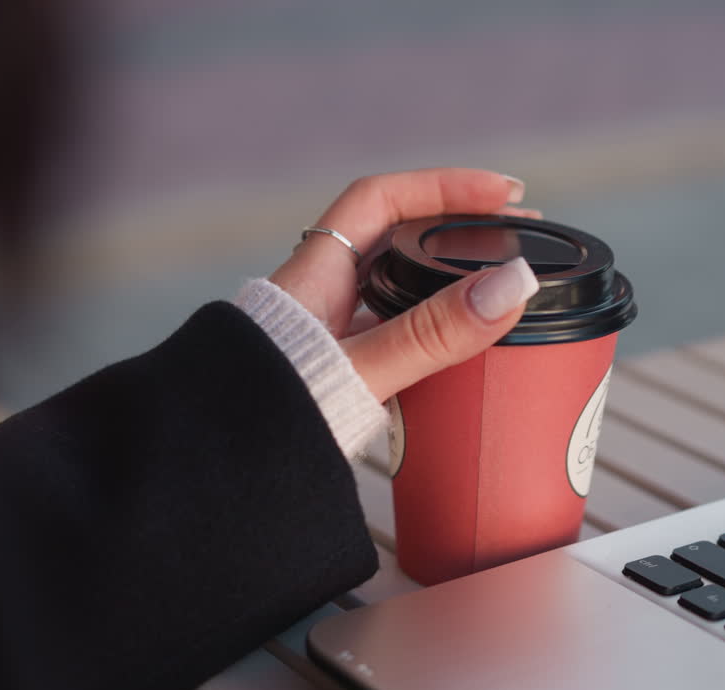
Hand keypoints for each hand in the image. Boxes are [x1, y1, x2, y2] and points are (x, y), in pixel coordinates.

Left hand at [269, 168, 541, 402]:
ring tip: (496, 285)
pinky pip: (387, 328)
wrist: (211, 468)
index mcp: (316, 273)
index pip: (384, 198)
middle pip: (393, 235)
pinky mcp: (329, 368)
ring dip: (441, 276)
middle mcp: (317, 293)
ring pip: (390, 283)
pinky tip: (454, 347)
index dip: (444, 186)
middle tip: (512, 235)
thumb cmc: (263, 414)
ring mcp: (322, 330)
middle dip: (454, 226)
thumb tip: (509, 286)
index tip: (502, 194)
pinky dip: (425, 325)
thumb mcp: (361, 369)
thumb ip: (433, 333)